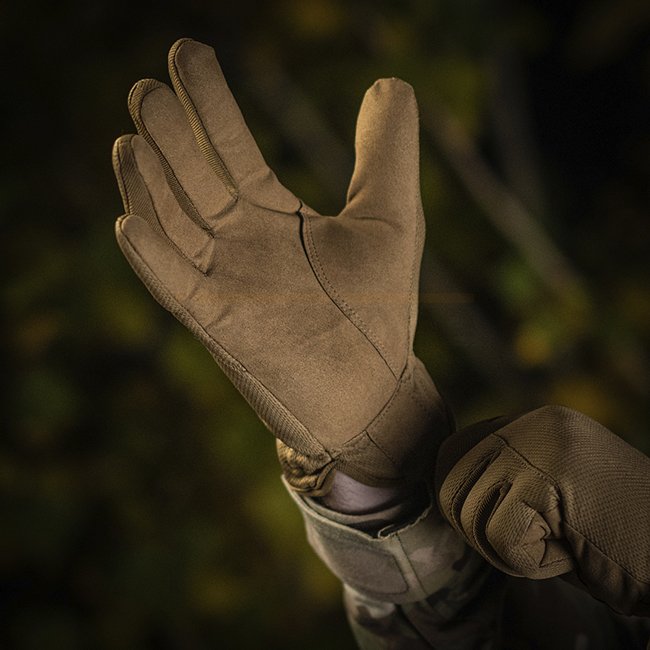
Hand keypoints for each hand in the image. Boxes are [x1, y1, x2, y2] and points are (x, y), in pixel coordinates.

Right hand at [112, 39, 449, 493]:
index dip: (210, 105)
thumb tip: (390, 82)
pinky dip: (153, 259)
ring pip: (176, 228)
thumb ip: (387, 151)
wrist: (374, 393)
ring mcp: (226, 287)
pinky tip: (130, 221)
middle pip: (195, 183)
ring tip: (133, 140)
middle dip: (171, 139)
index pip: (233, 152)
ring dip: (150, 188)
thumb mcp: (392, 218)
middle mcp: (242, 247)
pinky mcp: (222, 330)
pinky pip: (178, 290)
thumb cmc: (380, 309)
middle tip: (146, 89)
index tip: (186, 52)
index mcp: (274, 219)